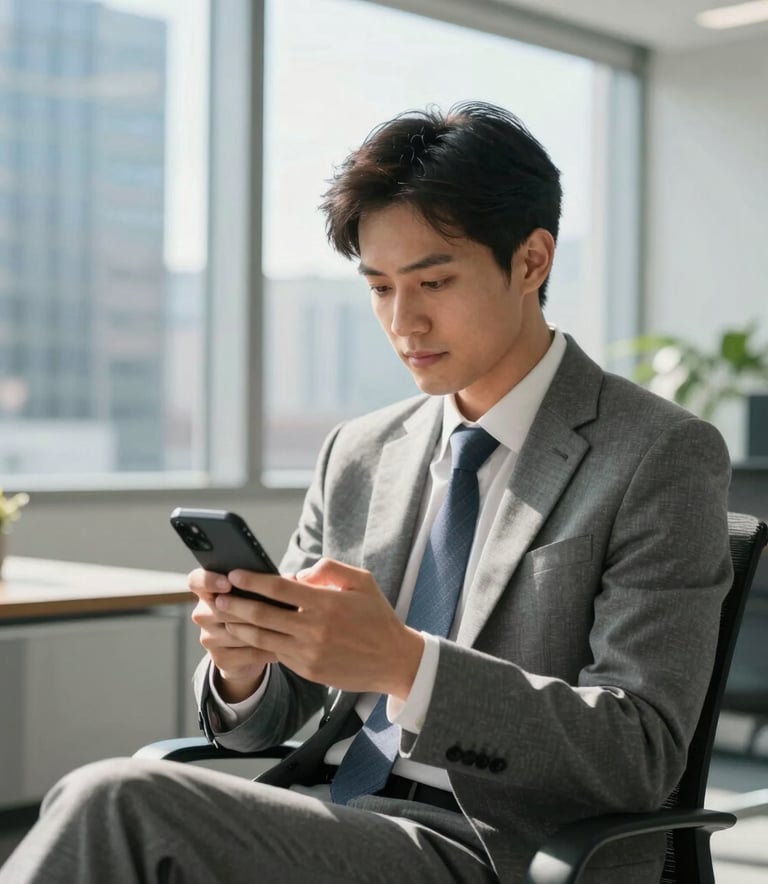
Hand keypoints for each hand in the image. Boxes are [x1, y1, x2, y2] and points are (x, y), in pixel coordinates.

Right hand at [188, 568, 277, 701]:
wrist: (251, 649)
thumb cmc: (259, 609)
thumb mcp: (261, 592)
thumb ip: (271, 582)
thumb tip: (293, 578)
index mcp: (208, 590)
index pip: (196, 580)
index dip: (209, 580)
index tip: (228, 583)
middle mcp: (203, 613)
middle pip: (220, 608)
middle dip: (247, 607)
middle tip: (272, 607)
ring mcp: (208, 638)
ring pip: (235, 632)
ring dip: (260, 630)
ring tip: (284, 628)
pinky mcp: (219, 659)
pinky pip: (245, 653)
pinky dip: (264, 650)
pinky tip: (281, 647)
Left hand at [213, 559, 424, 699]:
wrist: (394, 660)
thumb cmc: (377, 616)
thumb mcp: (361, 581)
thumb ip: (329, 569)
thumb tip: (299, 575)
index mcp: (325, 603)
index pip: (278, 589)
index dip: (252, 580)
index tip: (234, 574)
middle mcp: (313, 629)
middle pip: (262, 615)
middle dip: (235, 604)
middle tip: (219, 597)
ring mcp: (308, 653)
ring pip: (263, 638)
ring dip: (240, 626)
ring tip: (225, 617)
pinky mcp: (307, 670)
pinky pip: (277, 654)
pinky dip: (260, 643)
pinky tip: (248, 635)